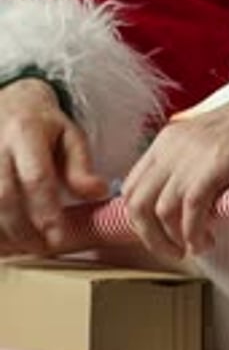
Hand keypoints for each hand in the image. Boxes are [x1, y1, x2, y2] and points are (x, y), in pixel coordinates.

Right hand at [0, 78, 107, 254]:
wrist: (13, 101)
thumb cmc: (45, 125)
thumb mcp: (70, 137)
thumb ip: (81, 167)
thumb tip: (98, 193)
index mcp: (26, 132)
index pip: (36, 177)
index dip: (46, 210)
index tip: (58, 236)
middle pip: (4, 196)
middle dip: (22, 230)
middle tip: (43, 248)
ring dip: (4, 232)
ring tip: (25, 248)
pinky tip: (5, 241)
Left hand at [122, 72, 228, 261]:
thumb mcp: (212, 148)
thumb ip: (190, 172)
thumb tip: (178, 214)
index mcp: (168, 139)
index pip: (131, 186)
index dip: (138, 220)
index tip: (157, 237)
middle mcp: (174, 143)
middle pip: (137, 202)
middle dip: (150, 237)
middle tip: (172, 251)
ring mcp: (194, 151)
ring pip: (161, 211)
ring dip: (174, 239)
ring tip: (196, 246)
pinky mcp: (219, 162)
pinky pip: (191, 209)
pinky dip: (194, 233)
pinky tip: (206, 239)